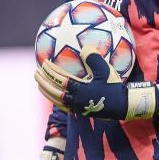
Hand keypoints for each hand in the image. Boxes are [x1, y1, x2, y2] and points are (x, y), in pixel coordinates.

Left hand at [35, 49, 158, 120]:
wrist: (122, 106)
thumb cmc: (113, 86)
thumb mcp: (105, 70)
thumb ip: (94, 59)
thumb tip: (84, 47)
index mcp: (79, 90)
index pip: (59, 79)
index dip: (50, 71)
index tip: (44, 63)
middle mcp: (75, 100)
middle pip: (53, 91)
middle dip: (43, 81)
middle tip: (35, 73)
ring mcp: (76, 107)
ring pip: (55, 99)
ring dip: (46, 91)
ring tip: (39, 84)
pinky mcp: (79, 111)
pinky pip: (62, 105)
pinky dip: (54, 99)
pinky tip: (53, 95)